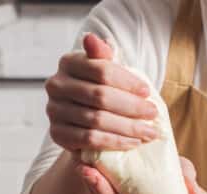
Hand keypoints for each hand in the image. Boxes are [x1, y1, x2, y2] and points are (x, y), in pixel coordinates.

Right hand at [45, 33, 158, 152]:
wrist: (82, 122)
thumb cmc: (100, 91)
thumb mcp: (105, 71)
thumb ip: (104, 56)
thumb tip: (93, 38)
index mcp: (68, 62)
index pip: (102, 71)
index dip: (128, 82)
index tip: (147, 92)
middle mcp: (56, 85)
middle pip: (100, 96)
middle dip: (132, 107)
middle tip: (152, 114)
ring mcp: (54, 110)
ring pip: (97, 120)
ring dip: (127, 128)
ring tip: (148, 132)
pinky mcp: (57, 134)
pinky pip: (90, 139)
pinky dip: (115, 141)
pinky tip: (132, 142)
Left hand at [79, 157, 199, 193]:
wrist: (171, 167)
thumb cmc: (182, 179)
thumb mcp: (186, 178)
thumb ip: (187, 183)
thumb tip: (191, 190)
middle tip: (96, 179)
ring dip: (92, 184)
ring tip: (86, 167)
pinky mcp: (109, 186)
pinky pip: (96, 184)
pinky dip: (91, 174)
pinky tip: (84, 160)